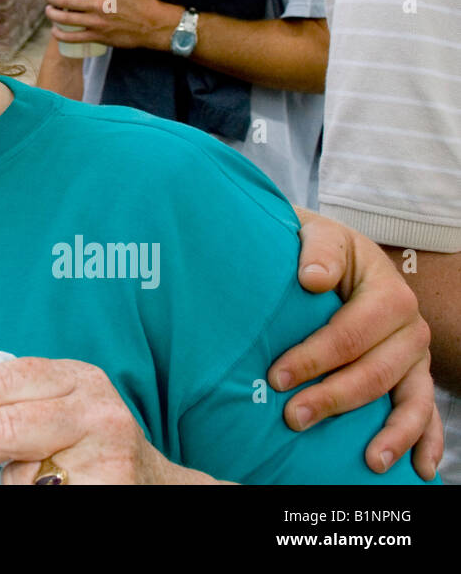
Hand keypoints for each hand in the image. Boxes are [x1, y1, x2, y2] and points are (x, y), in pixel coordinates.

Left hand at [0, 357, 186, 484]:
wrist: (155, 486)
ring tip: (10, 482)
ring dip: (5, 481)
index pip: (2, 380)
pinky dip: (28, 492)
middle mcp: (95, 407)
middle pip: (6, 424)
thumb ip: (12, 402)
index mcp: (75, 376)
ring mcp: (107, 450)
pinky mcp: (111, 487)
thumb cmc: (88, 448)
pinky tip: (42, 490)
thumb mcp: (57, 409)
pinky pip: (43, 493)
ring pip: (23, 471)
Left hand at [43, 0, 179, 50]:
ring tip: (49, 9)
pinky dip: (60, 34)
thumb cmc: (142, 2)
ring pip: (64, 18)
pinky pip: (72, 37)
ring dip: (52, 13)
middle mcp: (99, 4)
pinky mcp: (98, 37)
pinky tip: (55, 30)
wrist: (154, 25)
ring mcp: (97, 22)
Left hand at [271, 207, 441, 479]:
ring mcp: (415, 357)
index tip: (277, 377)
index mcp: (389, 293)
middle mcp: (411, 328)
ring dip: (391, 434)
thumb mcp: (319, 235)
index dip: (315, 357)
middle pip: (375, 372)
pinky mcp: (414, 377)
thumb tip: (312, 279)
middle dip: (334, 398)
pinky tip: (419, 470)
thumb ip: (318, 251)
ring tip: (368, 460)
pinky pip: (427, 413)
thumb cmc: (318, 248)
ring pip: (410, 400)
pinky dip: (427, 442)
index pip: (351, 333)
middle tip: (293, 417)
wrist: (332, 253)